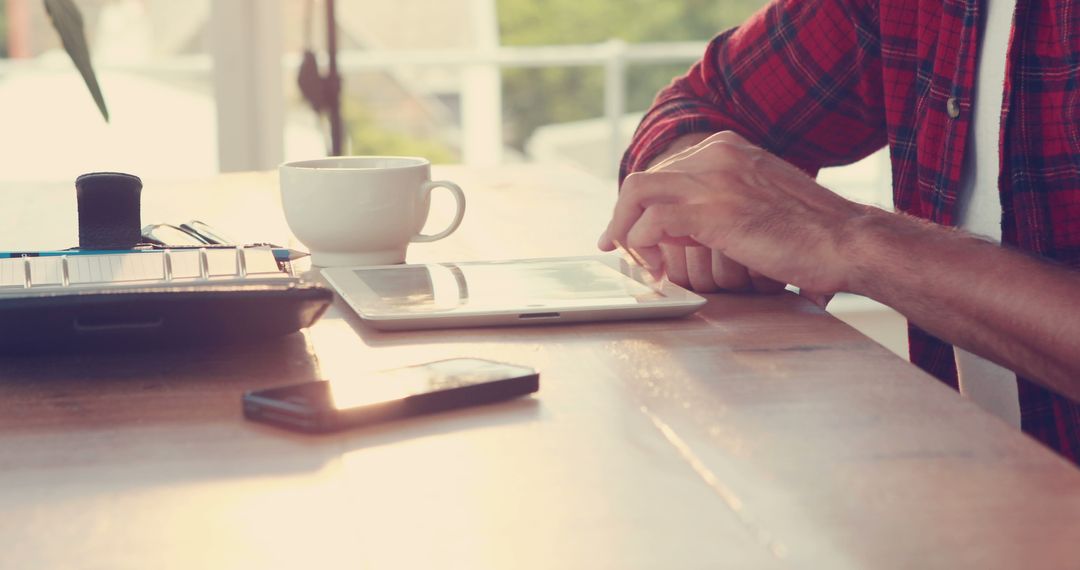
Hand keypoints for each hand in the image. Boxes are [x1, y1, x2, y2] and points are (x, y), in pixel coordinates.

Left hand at [598, 131, 868, 303]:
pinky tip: (656, 270)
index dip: (646, 201)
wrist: (847, 241)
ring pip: (637, 194)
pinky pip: (652, 223)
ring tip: (630, 257)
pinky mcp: (710, 212)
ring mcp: (711, 180)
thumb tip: (690, 229)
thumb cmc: (814, 233)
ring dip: (624, 228)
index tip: (636, 227)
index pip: (668, 168)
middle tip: (618, 244)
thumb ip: (727, 202)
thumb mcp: (763, 200)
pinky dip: (643, 247)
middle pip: (645, 179)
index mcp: (730, 149)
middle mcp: (717, 155)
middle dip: (625, 215)